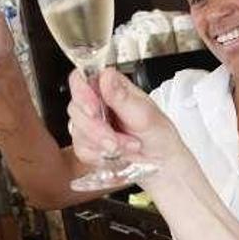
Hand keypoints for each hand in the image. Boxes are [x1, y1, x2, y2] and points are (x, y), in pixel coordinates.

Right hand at [66, 69, 191, 183]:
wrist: (162, 162)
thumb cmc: (158, 134)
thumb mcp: (146, 114)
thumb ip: (123, 97)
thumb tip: (106, 77)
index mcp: (111, 86)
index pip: (81, 79)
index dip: (82, 94)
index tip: (94, 111)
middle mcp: (97, 102)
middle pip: (76, 108)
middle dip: (97, 129)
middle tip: (118, 139)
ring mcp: (89, 122)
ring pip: (78, 130)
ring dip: (103, 144)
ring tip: (128, 145)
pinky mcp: (87, 143)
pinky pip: (82, 149)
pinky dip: (100, 155)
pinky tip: (117, 153)